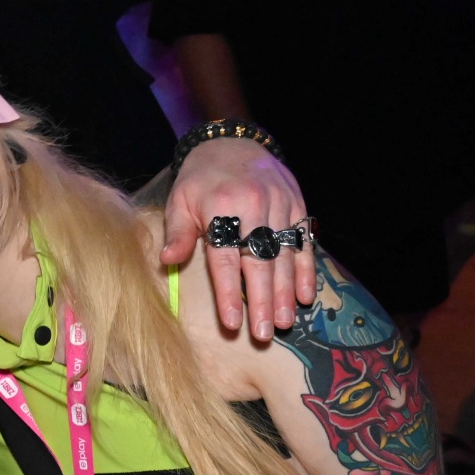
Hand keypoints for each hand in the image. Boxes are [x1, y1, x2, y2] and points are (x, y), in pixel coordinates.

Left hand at [159, 137, 313, 340]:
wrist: (233, 140)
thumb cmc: (200, 180)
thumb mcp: (179, 200)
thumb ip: (178, 233)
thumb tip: (168, 262)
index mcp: (221, 207)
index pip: (225, 258)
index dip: (229, 292)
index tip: (232, 323)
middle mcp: (254, 205)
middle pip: (259, 261)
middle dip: (262, 300)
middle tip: (263, 334)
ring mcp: (280, 203)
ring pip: (285, 254)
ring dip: (285, 291)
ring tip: (284, 322)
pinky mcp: (297, 203)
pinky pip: (304, 240)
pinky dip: (306, 269)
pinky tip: (305, 296)